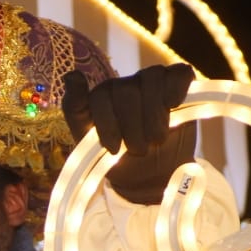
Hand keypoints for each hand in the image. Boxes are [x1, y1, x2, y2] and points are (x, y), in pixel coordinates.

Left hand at [61, 63, 197, 204]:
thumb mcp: (87, 140)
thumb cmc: (117, 158)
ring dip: (154, 115)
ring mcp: (153, 82)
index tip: (113, 149)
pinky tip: (174, 105)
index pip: (100, 96)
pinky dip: (177, 88)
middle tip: (138, 150)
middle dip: (132, 127)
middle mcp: (127, 84)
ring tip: (156, 139)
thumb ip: (75, 107)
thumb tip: (72, 74)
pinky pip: (179, 73)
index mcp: (102, 95)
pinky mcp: (178, 86)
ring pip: (152, 79)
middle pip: (127, 90)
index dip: (107, 125)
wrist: (151, 177)